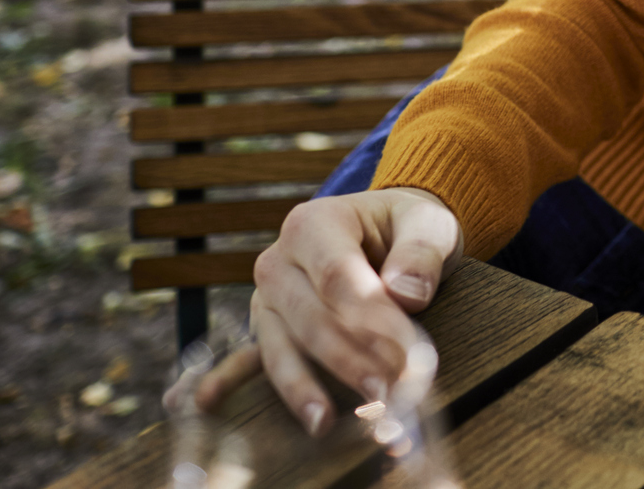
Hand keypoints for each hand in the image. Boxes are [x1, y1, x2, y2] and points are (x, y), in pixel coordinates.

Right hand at [193, 188, 463, 434]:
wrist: (384, 229)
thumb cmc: (405, 226)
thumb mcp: (428, 223)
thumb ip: (421, 253)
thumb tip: (407, 296)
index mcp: (314, 223)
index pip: (337, 276)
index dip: (369, 317)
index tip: (406, 350)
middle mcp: (279, 260)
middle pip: (311, 317)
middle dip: (349, 358)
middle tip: (391, 387)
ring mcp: (267, 297)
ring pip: (282, 346)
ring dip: (307, 385)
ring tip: (328, 420)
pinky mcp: (267, 327)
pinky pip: (255, 359)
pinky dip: (247, 383)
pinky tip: (215, 405)